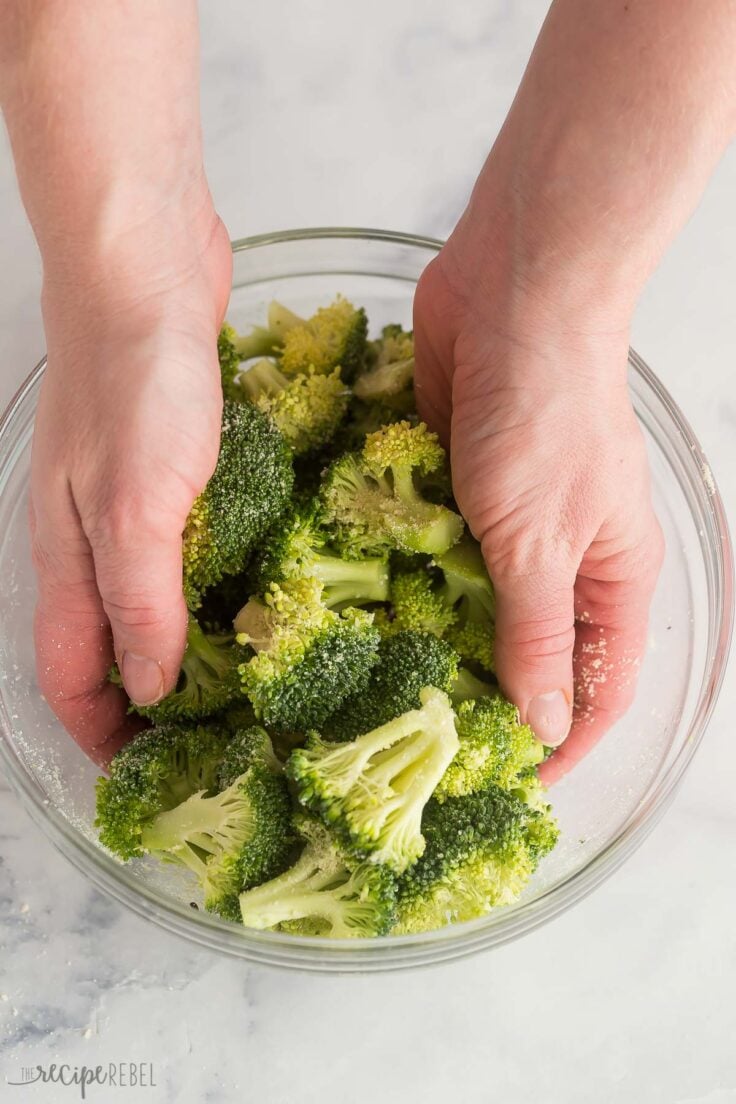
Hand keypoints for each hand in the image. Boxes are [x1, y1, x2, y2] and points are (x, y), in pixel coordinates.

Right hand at [31, 202, 231, 764]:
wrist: (147, 269)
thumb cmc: (133, 378)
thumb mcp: (136, 502)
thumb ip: (139, 597)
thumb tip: (146, 688)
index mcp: (70, 559)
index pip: (69, 676)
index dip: (103, 737)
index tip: (156, 780)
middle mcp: (93, 541)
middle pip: (109, 648)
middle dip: (151, 706)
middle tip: (222, 742)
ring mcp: (132, 504)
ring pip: (151, 602)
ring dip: (190, 648)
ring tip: (255, 683)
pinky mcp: (174, 471)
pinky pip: (189, 550)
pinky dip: (216, 587)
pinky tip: (265, 592)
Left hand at [413, 241, 662, 782]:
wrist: (510, 294)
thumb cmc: (547, 412)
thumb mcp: (543, 541)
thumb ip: (537, 637)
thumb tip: (543, 727)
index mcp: (610, 577)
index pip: (600, 689)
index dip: (562, 746)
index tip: (506, 790)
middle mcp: (560, 558)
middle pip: (527, 655)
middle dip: (482, 699)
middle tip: (418, 749)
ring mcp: (501, 523)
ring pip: (467, 608)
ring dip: (431, 642)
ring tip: (373, 694)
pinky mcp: (448, 489)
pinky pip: (425, 553)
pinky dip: (399, 580)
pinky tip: (354, 615)